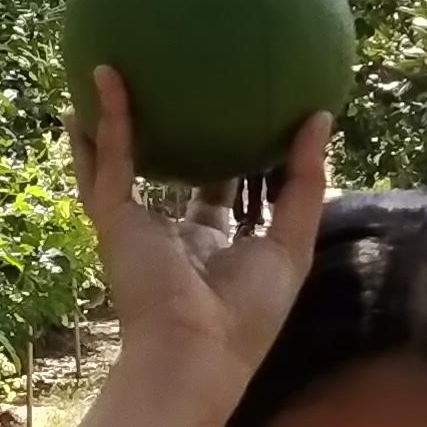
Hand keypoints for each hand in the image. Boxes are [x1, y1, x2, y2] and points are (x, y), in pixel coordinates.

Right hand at [73, 72, 330, 412]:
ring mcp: (141, 226)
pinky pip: (111, 160)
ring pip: (123, 164)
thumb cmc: (247, 313)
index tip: (245, 117)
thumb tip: (321, 119)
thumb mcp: (291, 244)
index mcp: (216, 246)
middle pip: (172, 174)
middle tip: (181, 88)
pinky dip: (108, 120)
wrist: (194, 352)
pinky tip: (106, 78)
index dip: (232, 158)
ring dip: (115, 122)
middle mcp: (175, 234)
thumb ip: (306, 181)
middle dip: (174, 138)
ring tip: (112, 74)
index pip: (223, 194)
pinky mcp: (116, 219)